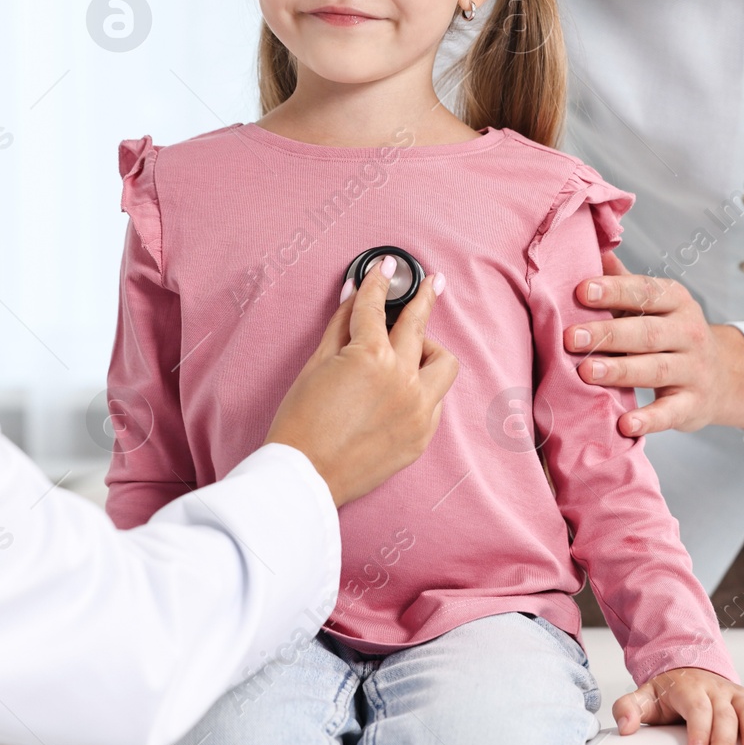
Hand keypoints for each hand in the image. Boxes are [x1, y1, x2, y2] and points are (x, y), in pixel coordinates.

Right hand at [265, 257, 457, 505]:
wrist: (304, 477)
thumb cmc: (300, 422)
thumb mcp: (315, 365)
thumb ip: (341, 325)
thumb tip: (354, 295)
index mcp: (372, 357)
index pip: (376, 306)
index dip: (379, 281)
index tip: (387, 267)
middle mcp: (403, 380)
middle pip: (419, 324)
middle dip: (423, 297)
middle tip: (431, 282)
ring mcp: (418, 410)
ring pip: (444, 363)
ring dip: (428, 350)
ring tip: (410, 352)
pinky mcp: (422, 436)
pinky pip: (437, 400)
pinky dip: (423, 388)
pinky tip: (403, 389)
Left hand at [564, 252, 743, 436]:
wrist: (724, 376)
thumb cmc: (671, 333)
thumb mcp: (654, 304)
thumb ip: (623, 281)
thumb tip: (593, 248)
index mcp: (676, 301)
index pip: (644, 292)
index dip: (614, 291)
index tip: (581, 291)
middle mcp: (689, 332)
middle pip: (646, 332)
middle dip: (607, 333)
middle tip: (571, 337)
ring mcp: (694, 370)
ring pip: (656, 369)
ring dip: (620, 371)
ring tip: (586, 372)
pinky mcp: (693, 405)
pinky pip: (671, 413)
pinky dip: (649, 420)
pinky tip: (625, 425)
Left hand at [613, 667, 743, 744]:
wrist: (686, 669)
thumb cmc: (668, 690)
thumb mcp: (645, 696)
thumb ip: (629, 708)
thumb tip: (624, 726)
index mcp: (689, 689)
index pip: (696, 708)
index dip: (699, 730)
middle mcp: (715, 690)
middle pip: (724, 714)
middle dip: (725, 739)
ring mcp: (734, 694)